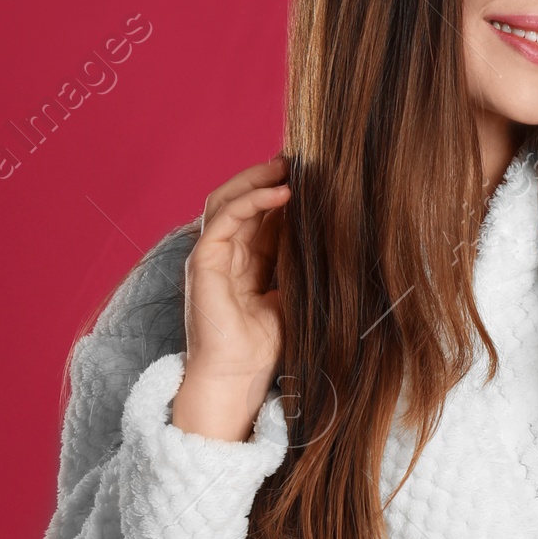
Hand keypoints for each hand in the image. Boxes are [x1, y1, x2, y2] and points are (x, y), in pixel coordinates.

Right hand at [171, 157, 289, 439]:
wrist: (237, 379)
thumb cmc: (265, 348)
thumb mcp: (294, 297)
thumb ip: (301, 267)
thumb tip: (334, 241)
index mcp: (245, 262)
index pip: (261, 215)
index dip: (283, 192)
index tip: (312, 174)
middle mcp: (225, 254)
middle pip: (242, 200)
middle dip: (269, 176)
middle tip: (301, 159)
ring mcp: (211, 256)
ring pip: (227, 199)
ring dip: (257, 178)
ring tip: (288, 166)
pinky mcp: (203, 261)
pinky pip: (225, 217)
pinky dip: (251, 199)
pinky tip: (281, 192)